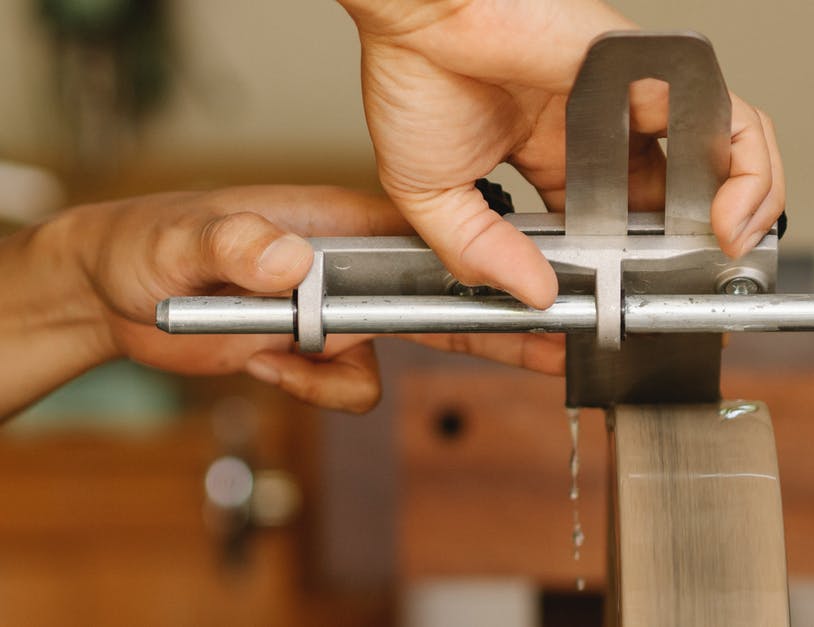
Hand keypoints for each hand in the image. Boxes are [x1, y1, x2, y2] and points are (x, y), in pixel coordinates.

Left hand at [68, 185, 563, 412]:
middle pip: (446, 300)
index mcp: (339, 222)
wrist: (114, 296)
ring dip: (349, 370)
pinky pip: (353, 386)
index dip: (490, 265)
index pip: (434, 239)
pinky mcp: (319, 349)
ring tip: (284, 353)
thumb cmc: (146, 244)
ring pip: (395, 355)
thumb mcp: (180, 241)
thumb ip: (236, 243)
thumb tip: (291, 258)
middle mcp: (351, 265)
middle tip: (557, 348)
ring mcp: (339, 309)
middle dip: (500, 328)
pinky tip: (267, 364)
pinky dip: (319, 389)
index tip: (536, 289)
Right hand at [339, 0, 785, 307]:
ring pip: (722, 159)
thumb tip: (533, 296)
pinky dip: (750, 172)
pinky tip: (731, 218)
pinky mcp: (656, 79)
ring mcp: (634, 106)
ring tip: (730, 255)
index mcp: (558, 162)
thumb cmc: (416, 74)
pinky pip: (731, 121)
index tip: (646, 306)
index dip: (641, 265)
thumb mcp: (433, 196)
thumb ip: (479, 252)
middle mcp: (604, 135)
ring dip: (745, 212)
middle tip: (706, 290)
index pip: (620, 225)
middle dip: (704, 246)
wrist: (421, 11)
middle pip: (682, 195)